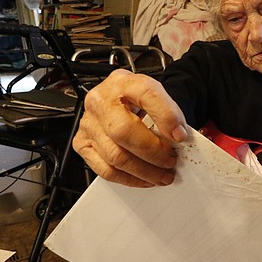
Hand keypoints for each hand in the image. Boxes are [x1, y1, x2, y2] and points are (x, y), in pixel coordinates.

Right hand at [72, 69, 188, 186]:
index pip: (146, 94)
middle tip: (171, 160)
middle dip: (153, 152)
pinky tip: (144, 178)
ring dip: (144, 171)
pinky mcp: (82, 144)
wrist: (116, 102)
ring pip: (115, 156)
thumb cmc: (135, 101)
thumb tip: (178, 136)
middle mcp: (101, 101)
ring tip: (162, 174)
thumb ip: (169, 114)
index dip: (166, 116)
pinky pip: (105, 170)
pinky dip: (129, 179)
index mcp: (123, 82)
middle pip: (124, 131)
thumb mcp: (155, 98)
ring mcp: (89, 123)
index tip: (180, 135)